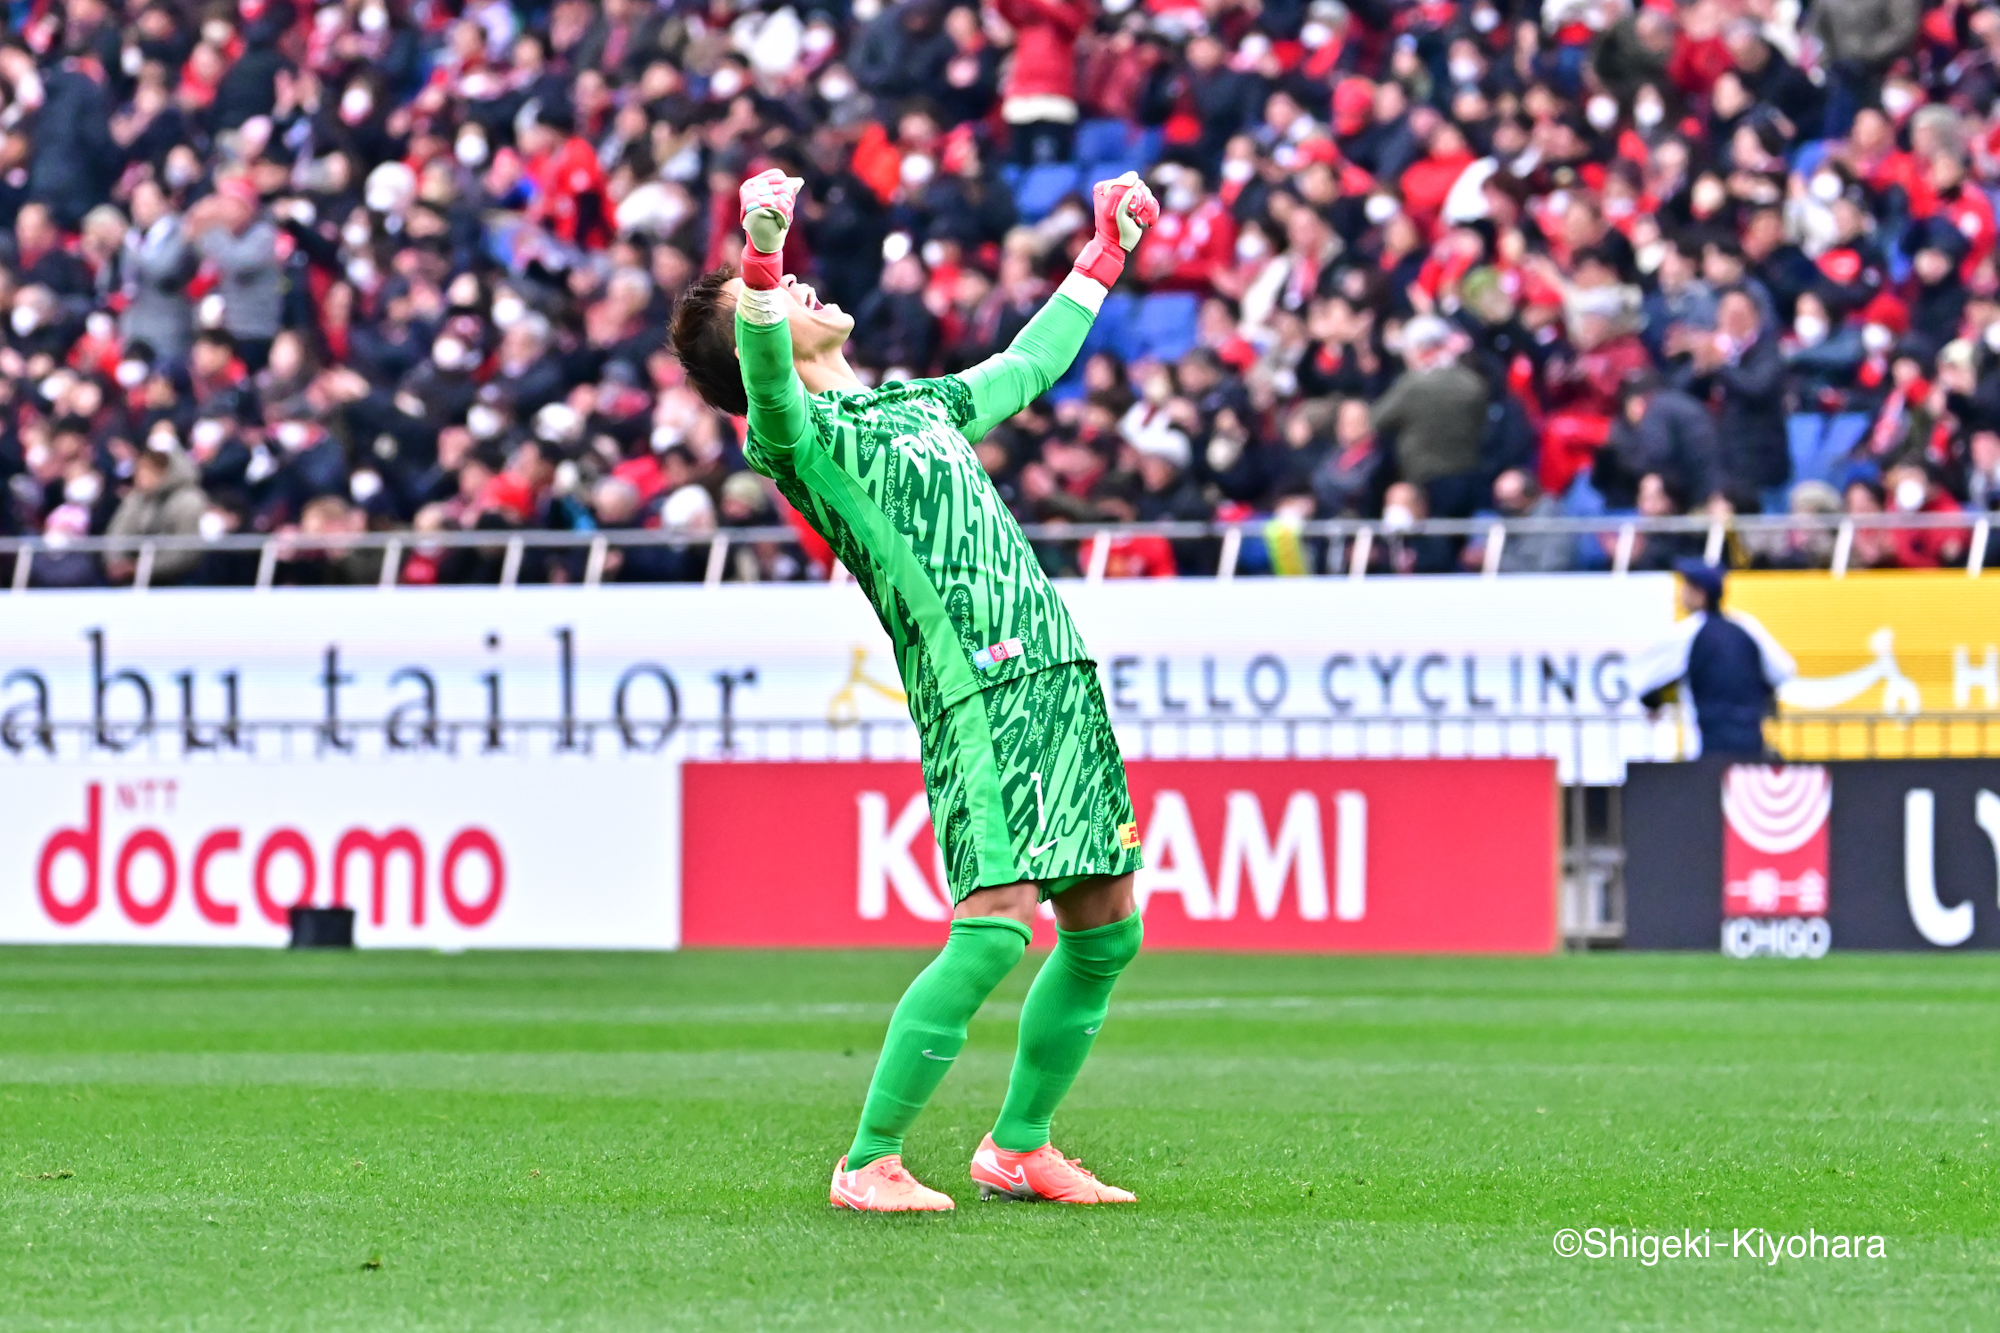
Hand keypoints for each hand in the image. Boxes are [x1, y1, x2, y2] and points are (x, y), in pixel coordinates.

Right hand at [738, 168, 802, 289]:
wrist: (763, 244)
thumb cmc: (771, 224)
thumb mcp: (779, 204)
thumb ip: (787, 190)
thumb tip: (799, 181)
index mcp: (751, 184)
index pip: (777, 175)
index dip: (787, 186)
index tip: (785, 201)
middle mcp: (748, 187)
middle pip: (782, 183)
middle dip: (787, 199)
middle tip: (783, 213)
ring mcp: (750, 195)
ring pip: (783, 192)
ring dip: (788, 208)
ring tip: (781, 219)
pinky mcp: (754, 204)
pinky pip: (780, 202)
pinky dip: (786, 214)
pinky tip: (782, 222)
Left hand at [1073, 171, 1158, 288]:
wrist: (1117, 246)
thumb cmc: (1113, 229)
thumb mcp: (1114, 211)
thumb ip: (1121, 191)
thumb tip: (1134, 176)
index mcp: (1105, 188)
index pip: (1128, 181)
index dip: (1132, 195)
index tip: (1127, 211)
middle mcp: (1116, 189)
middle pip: (1139, 187)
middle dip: (1142, 202)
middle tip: (1134, 217)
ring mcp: (1127, 197)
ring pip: (1147, 194)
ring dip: (1148, 209)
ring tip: (1140, 221)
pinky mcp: (1136, 204)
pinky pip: (1151, 201)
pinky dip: (1152, 212)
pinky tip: (1147, 222)